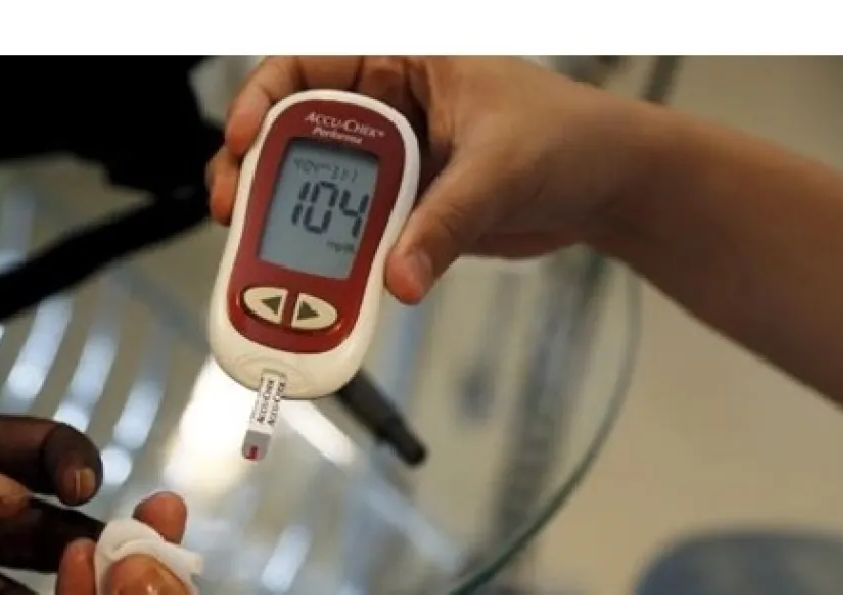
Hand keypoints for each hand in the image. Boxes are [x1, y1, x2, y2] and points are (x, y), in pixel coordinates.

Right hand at [207, 56, 664, 300]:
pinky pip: (348, 234)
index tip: (244, 137)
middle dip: (254, 169)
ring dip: (280, 222)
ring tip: (256, 255)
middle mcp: (385, 109)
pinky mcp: (401, 212)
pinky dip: (326, 259)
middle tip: (234, 209)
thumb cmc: (571, 138)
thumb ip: (445, 224)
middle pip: (291, 132)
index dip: (263, 98)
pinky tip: (311, 284)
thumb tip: (398, 275)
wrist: (608, 187)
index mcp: (402, 62)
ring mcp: (390, 164)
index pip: (308, 66)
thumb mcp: (501, 170)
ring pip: (312, 188)